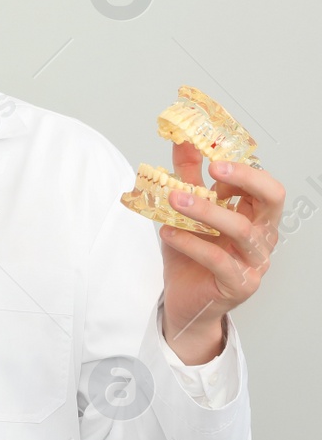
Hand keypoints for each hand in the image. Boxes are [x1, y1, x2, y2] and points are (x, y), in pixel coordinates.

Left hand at [157, 142, 284, 362]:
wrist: (184, 300)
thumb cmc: (190, 254)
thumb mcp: (184, 211)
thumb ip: (187, 176)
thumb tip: (182, 139)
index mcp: (255, 215)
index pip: (262, 183)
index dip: (240, 167)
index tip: (210, 155)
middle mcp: (262, 235)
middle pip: (271, 199)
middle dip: (245, 178)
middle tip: (213, 167)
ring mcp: (255, 261)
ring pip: (242, 229)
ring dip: (206, 211)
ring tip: (174, 198)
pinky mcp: (240, 284)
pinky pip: (219, 260)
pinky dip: (191, 243)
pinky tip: (168, 232)